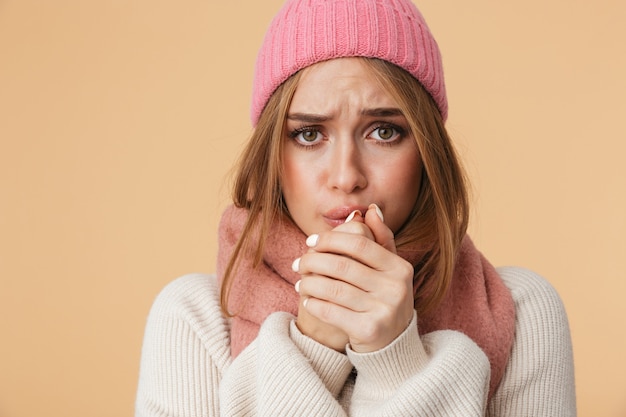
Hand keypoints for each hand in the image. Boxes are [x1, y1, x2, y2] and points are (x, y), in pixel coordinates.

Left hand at [294, 204, 414, 352]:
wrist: (392, 345)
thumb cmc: (383, 299)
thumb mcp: (388, 270)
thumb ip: (380, 239)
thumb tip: (370, 210)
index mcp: (400, 267)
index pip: (358, 243)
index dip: (330, 239)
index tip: (310, 242)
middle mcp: (396, 288)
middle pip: (342, 265)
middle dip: (313, 261)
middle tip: (298, 263)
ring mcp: (385, 310)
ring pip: (333, 288)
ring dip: (309, 283)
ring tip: (299, 282)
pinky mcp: (370, 330)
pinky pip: (331, 311)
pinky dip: (314, 304)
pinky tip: (307, 301)